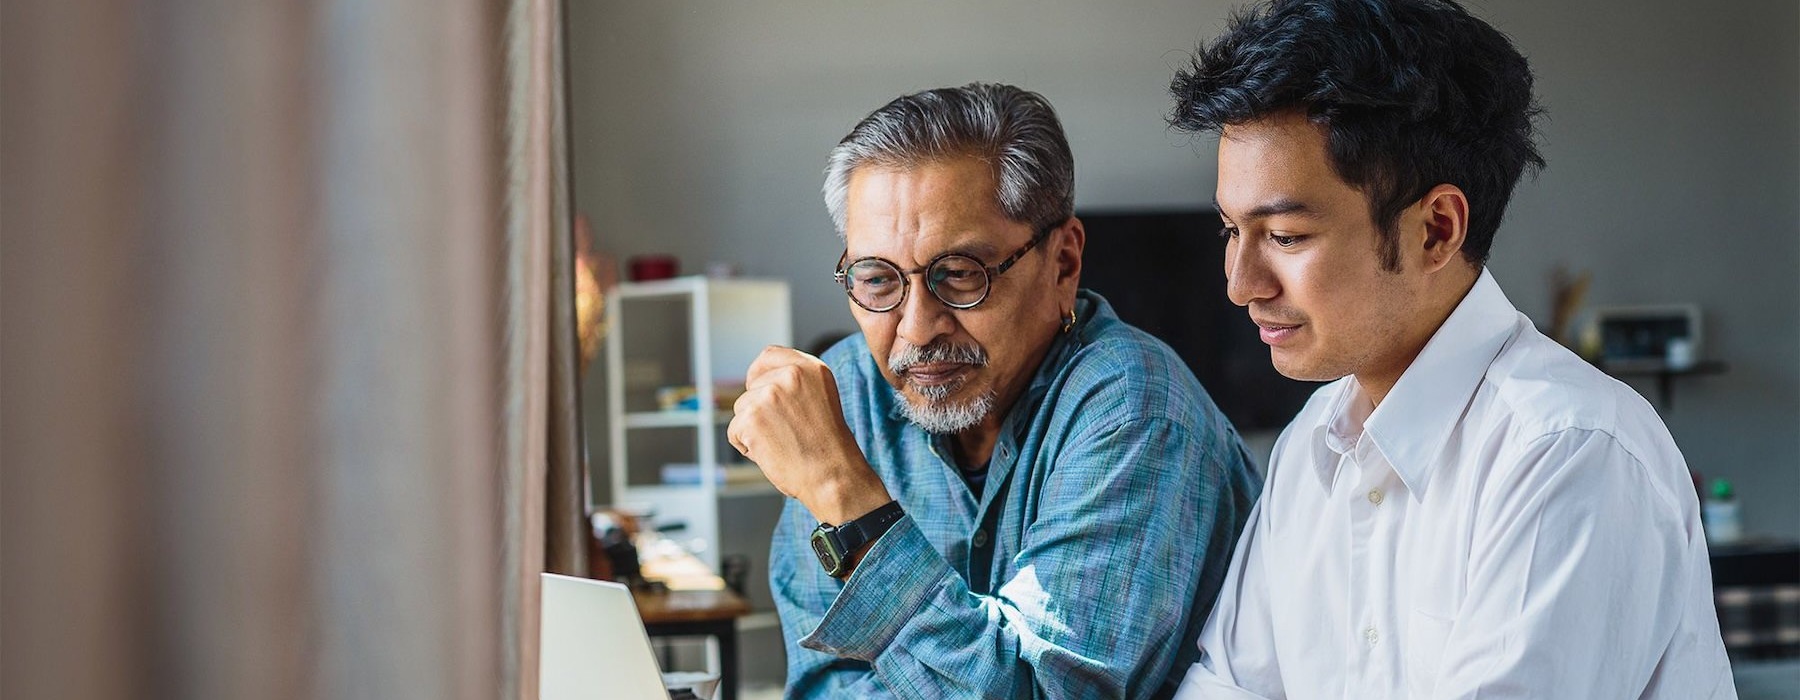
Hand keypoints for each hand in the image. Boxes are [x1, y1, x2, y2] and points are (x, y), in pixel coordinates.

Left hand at [727, 346, 891, 524]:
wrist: (833, 477)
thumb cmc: (828, 449)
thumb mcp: (820, 400)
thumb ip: (795, 386)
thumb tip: (761, 383)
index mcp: (811, 368)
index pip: (769, 355)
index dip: (759, 373)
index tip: (757, 387)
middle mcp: (790, 374)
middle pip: (751, 387)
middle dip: (758, 410)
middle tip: (785, 432)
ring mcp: (769, 394)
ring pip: (741, 410)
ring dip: (753, 430)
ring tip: (782, 444)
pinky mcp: (751, 417)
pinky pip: (735, 432)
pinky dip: (747, 447)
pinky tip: (772, 453)